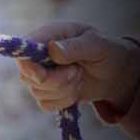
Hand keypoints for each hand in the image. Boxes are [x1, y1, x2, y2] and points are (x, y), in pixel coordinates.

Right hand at [16, 22, 139, 113]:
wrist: (116, 72)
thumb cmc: (107, 51)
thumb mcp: (97, 44)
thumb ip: (74, 46)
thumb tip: (52, 49)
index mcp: (47, 36)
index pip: (23, 50)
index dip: (28, 65)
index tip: (43, 75)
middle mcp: (39, 55)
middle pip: (28, 75)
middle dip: (56, 81)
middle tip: (77, 72)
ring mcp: (41, 74)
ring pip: (37, 92)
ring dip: (64, 90)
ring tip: (80, 77)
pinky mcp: (47, 92)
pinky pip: (45, 104)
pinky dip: (64, 101)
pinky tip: (76, 89)